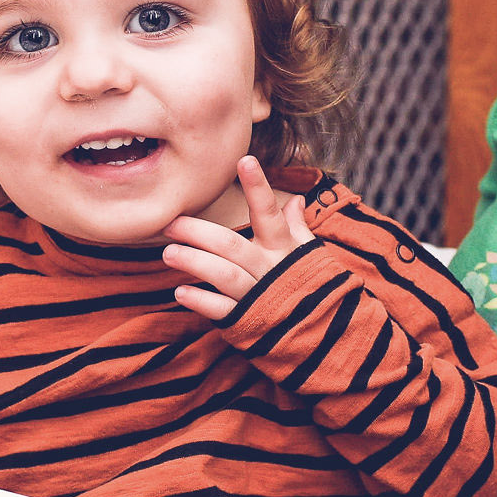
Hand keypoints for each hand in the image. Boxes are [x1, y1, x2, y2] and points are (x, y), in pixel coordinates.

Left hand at [162, 156, 313, 320]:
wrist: (327, 336)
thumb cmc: (313, 286)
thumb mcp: (310, 254)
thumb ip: (297, 227)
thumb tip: (295, 199)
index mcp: (284, 248)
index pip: (269, 212)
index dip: (257, 186)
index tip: (244, 160)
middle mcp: (271, 268)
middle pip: (231, 245)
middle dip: (198, 232)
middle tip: (170, 223)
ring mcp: (259, 295)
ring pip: (224, 275)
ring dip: (194, 262)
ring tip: (169, 253)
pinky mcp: (249, 321)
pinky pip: (223, 311)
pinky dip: (201, 302)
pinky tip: (181, 292)